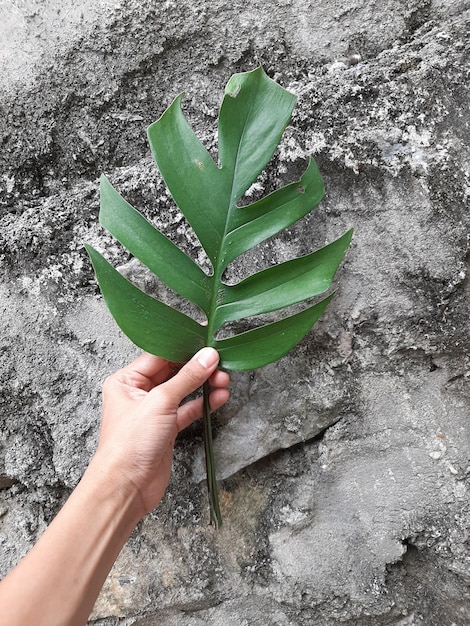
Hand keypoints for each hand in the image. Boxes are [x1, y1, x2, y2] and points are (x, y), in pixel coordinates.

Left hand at [93, 348, 229, 517]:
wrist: (126, 487)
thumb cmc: (129, 445)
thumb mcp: (160, 402)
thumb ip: (186, 378)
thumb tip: (207, 356)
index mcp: (126, 380)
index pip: (159, 355)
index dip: (183, 346)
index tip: (205, 339)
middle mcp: (138, 393)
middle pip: (173, 371)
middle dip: (197, 367)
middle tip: (219, 361)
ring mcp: (154, 411)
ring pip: (183, 390)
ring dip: (204, 384)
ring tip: (224, 379)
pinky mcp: (166, 428)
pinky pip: (188, 409)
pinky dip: (203, 403)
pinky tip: (219, 397)